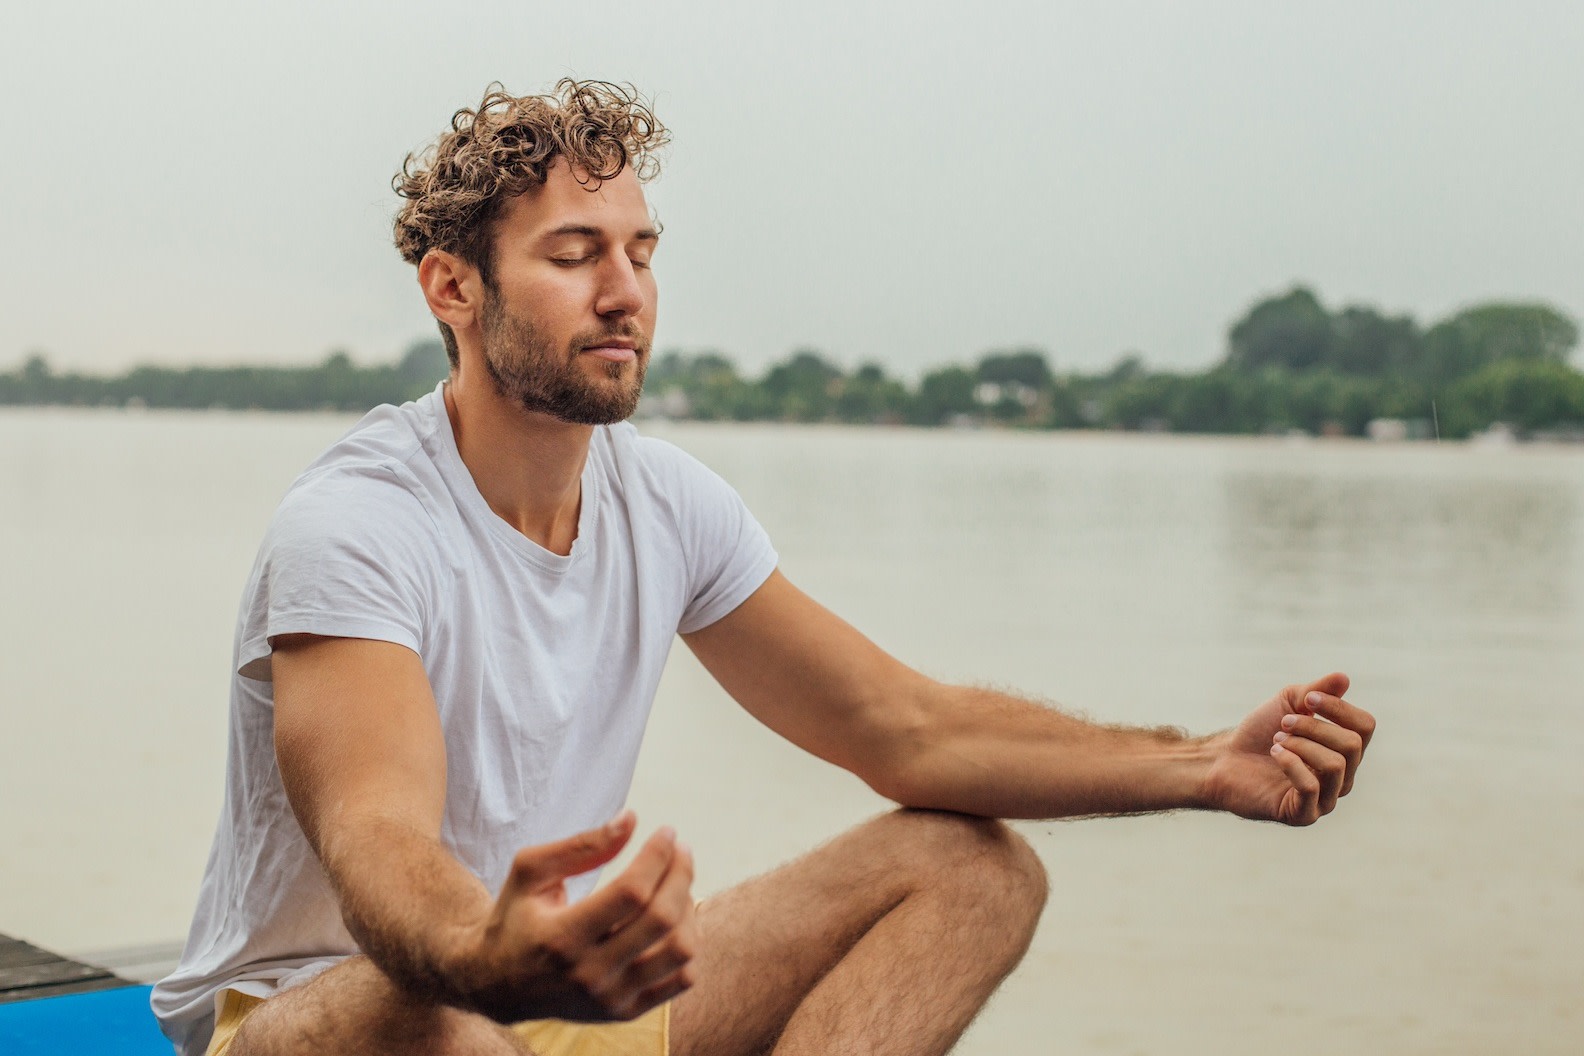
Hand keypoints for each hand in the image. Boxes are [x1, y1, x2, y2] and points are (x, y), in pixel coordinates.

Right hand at [455, 811, 698, 1022]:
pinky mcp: (625, 1012)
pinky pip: (681, 978)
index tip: (667, 831)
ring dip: (688, 908)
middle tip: (680, 850)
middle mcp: (589, 973)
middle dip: (680, 874)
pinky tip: (675, 919)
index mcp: (562, 936)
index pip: (631, 893)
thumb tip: (631, 820)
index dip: (657, 856)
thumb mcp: (530, 871)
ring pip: (679, 950)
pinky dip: (688, 943)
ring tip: (676, 885)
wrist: (497, 984)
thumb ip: (581, 846)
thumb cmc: (515, 917)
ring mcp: (610, 998)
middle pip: (661, 919)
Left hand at [1200, 673, 1375, 825]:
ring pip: (1335, 765)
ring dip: (1300, 745)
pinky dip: (1290, 763)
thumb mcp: (1287, 703)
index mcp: (1344, 751)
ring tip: (1276, 741)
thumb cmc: (1259, 733)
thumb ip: (1316, 691)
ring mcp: (1325, 799)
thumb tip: (1343, 679)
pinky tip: (1274, 755)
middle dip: (1313, 726)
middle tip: (1284, 723)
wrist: (1224, 759)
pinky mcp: (1303, 815)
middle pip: (1351, 744)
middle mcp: (1343, 777)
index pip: (1365, 727)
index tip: (1307, 699)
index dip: (1338, 707)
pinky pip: (1310, 787)